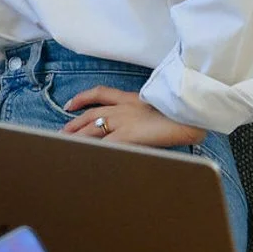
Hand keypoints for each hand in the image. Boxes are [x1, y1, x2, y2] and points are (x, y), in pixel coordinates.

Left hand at [60, 86, 205, 149]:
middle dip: (74, 124)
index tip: (70, 104)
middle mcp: (122, 107)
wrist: (191, 111)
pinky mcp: (127, 135)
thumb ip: (146, 113)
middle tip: (61, 133)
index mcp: (130, 98)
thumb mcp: (160, 107)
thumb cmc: (183, 112)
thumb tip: (143, 123)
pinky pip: (104, 145)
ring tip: (65, 145)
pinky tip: (85, 157)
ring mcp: (123, 121)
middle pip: (90, 114)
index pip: (100, 93)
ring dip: (77, 138)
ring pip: (91, 129)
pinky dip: (93, 151)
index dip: (82, 98)